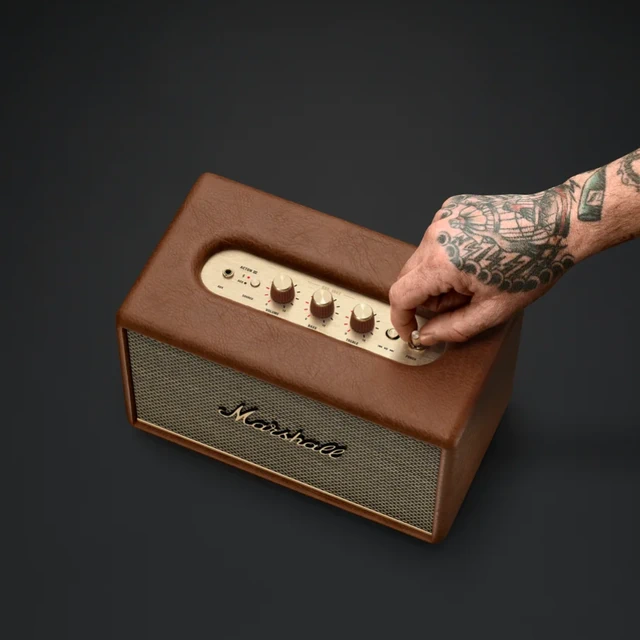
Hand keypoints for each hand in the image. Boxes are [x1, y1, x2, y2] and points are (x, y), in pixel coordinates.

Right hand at [389, 185, 579, 344]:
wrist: (558, 225)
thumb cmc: (532, 266)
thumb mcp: (493, 310)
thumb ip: (452, 329)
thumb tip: (426, 336)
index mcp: (442, 262)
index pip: (400, 296)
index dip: (401, 319)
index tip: (410, 331)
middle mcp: (435, 235)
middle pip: (408, 277)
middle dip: (426, 298)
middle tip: (460, 303)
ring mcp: (442, 217)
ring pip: (422, 259)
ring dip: (438, 276)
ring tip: (475, 277)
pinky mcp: (451, 207)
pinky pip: (436, 240)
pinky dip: (447, 254)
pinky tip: (476, 255)